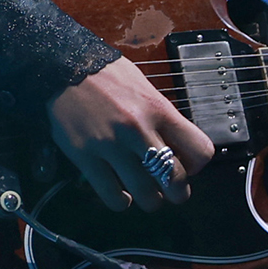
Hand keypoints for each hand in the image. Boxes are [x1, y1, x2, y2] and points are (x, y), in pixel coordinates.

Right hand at [48, 56, 216, 211]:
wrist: (67, 66)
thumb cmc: (109, 76)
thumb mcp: (146, 88)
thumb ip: (162, 117)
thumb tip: (176, 147)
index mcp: (159, 110)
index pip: (200, 150)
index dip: (197, 165)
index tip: (187, 166)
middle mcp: (140, 129)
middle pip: (175, 179)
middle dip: (178, 192)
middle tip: (172, 192)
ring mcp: (112, 145)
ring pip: (146, 195)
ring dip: (150, 201)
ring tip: (146, 196)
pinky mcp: (86, 156)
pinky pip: (112, 195)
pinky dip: (120, 201)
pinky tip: (121, 194)